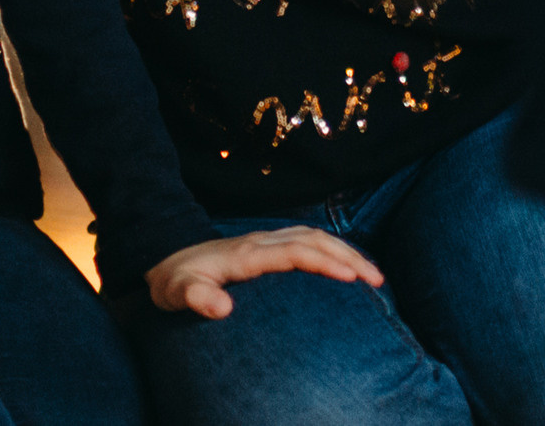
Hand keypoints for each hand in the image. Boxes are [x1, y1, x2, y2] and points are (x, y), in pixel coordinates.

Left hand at [146, 227, 385, 319]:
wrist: (166, 259)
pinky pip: (308, 239)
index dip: (325, 262)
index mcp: (247, 254)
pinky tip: (347, 263)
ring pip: (315, 236)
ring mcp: (266, 239)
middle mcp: (261, 241)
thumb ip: (198, 299)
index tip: (352, 277)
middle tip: (377, 280)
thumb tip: (224, 309)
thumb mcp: (178, 293)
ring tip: (373, 274)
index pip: (295, 252)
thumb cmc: (175, 282)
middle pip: (314, 239)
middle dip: (349, 256)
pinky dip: (333, 247)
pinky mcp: (268, 244)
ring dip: (346, 250)